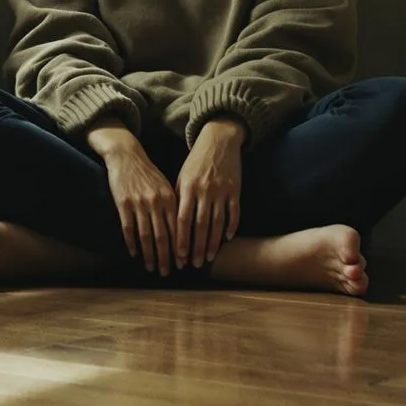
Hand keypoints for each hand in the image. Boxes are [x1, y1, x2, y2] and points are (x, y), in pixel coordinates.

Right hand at [88, 119, 176, 275]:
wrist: (127, 155)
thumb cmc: (148, 173)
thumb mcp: (165, 186)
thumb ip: (173, 205)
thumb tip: (182, 229)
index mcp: (170, 198)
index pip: (177, 229)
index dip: (180, 248)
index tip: (183, 263)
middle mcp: (156, 203)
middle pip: (163, 236)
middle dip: (166, 257)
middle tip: (168, 272)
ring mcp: (139, 204)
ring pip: (146, 236)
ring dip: (149, 255)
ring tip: (151, 267)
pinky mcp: (123, 204)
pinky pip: (128, 228)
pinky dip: (132, 243)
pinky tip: (134, 254)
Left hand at [177, 116, 244, 268]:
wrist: (218, 140)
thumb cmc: (196, 161)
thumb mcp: (182, 176)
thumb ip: (178, 198)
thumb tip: (170, 224)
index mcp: (187, 188)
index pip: (182, 219)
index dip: (180, 240)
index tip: (178, 257)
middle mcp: (204, 191)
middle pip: (200, 225)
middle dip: (196, 247)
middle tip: (193, 264)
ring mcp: (221, 190)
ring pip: (217, 222)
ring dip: (212, 242)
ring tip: (208, 257)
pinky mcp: (235, 189)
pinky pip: (234, 212)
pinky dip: (231, 226)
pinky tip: (227, 239)